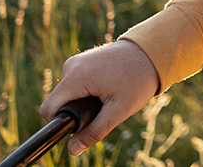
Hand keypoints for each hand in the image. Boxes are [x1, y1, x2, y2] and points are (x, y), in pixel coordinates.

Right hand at [39, 40, 160, 155]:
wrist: (153, 51)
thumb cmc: (138, 80)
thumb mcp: (119, 110)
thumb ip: (95, 131)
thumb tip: (72, 150)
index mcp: (76, 77)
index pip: (49, 108)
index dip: (60, 123)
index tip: (80, 127)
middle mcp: (71, 66)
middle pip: (59, 101)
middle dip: (75, 111)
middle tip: (103, 110)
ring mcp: (77, 60)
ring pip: (67, 92)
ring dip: (82, 100)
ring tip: (109, 97)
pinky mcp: (83, 59)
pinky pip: (75, 81)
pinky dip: (86, 89)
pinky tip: (107, 87)